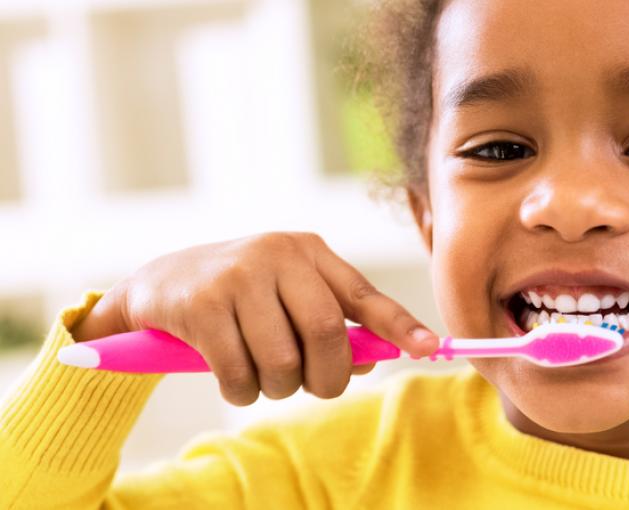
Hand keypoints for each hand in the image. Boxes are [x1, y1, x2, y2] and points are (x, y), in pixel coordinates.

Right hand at [70, 232, 438, 405]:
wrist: (158, 285)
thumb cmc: (241, 298)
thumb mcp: (289, 297)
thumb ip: (334, 324)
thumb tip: (376, 359)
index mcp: (309, 252)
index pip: (365, 294)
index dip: (400, 326)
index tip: (431, 349)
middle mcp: (278, 255)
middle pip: (327, 334)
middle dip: (327, 377)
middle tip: (314, 388)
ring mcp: (238, 276)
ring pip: (283, 361)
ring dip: (277, 388)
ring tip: (263, 378)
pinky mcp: (201, 305)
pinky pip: (240, 372)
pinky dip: (242, 391)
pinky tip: (232, 377)